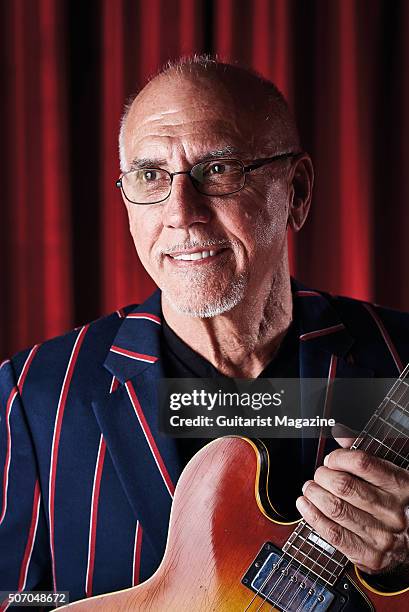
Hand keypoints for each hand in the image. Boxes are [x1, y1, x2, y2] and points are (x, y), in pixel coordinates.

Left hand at [295, 429, 408, 573]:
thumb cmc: (395, 503)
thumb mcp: (389, 476)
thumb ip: (366, 455)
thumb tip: (341, 434)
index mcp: (401, 485)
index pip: (362, 463)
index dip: (339, 458)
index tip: (331, 460)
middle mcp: (393, 511)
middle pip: (345, 486)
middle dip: (323, 476)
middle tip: (318, 475)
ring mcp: (382, 535)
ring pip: (336, 508)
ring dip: (314, 494)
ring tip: (310, 488)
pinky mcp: (369, 555)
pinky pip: (333, 533)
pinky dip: (313, 516)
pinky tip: (305, 506)